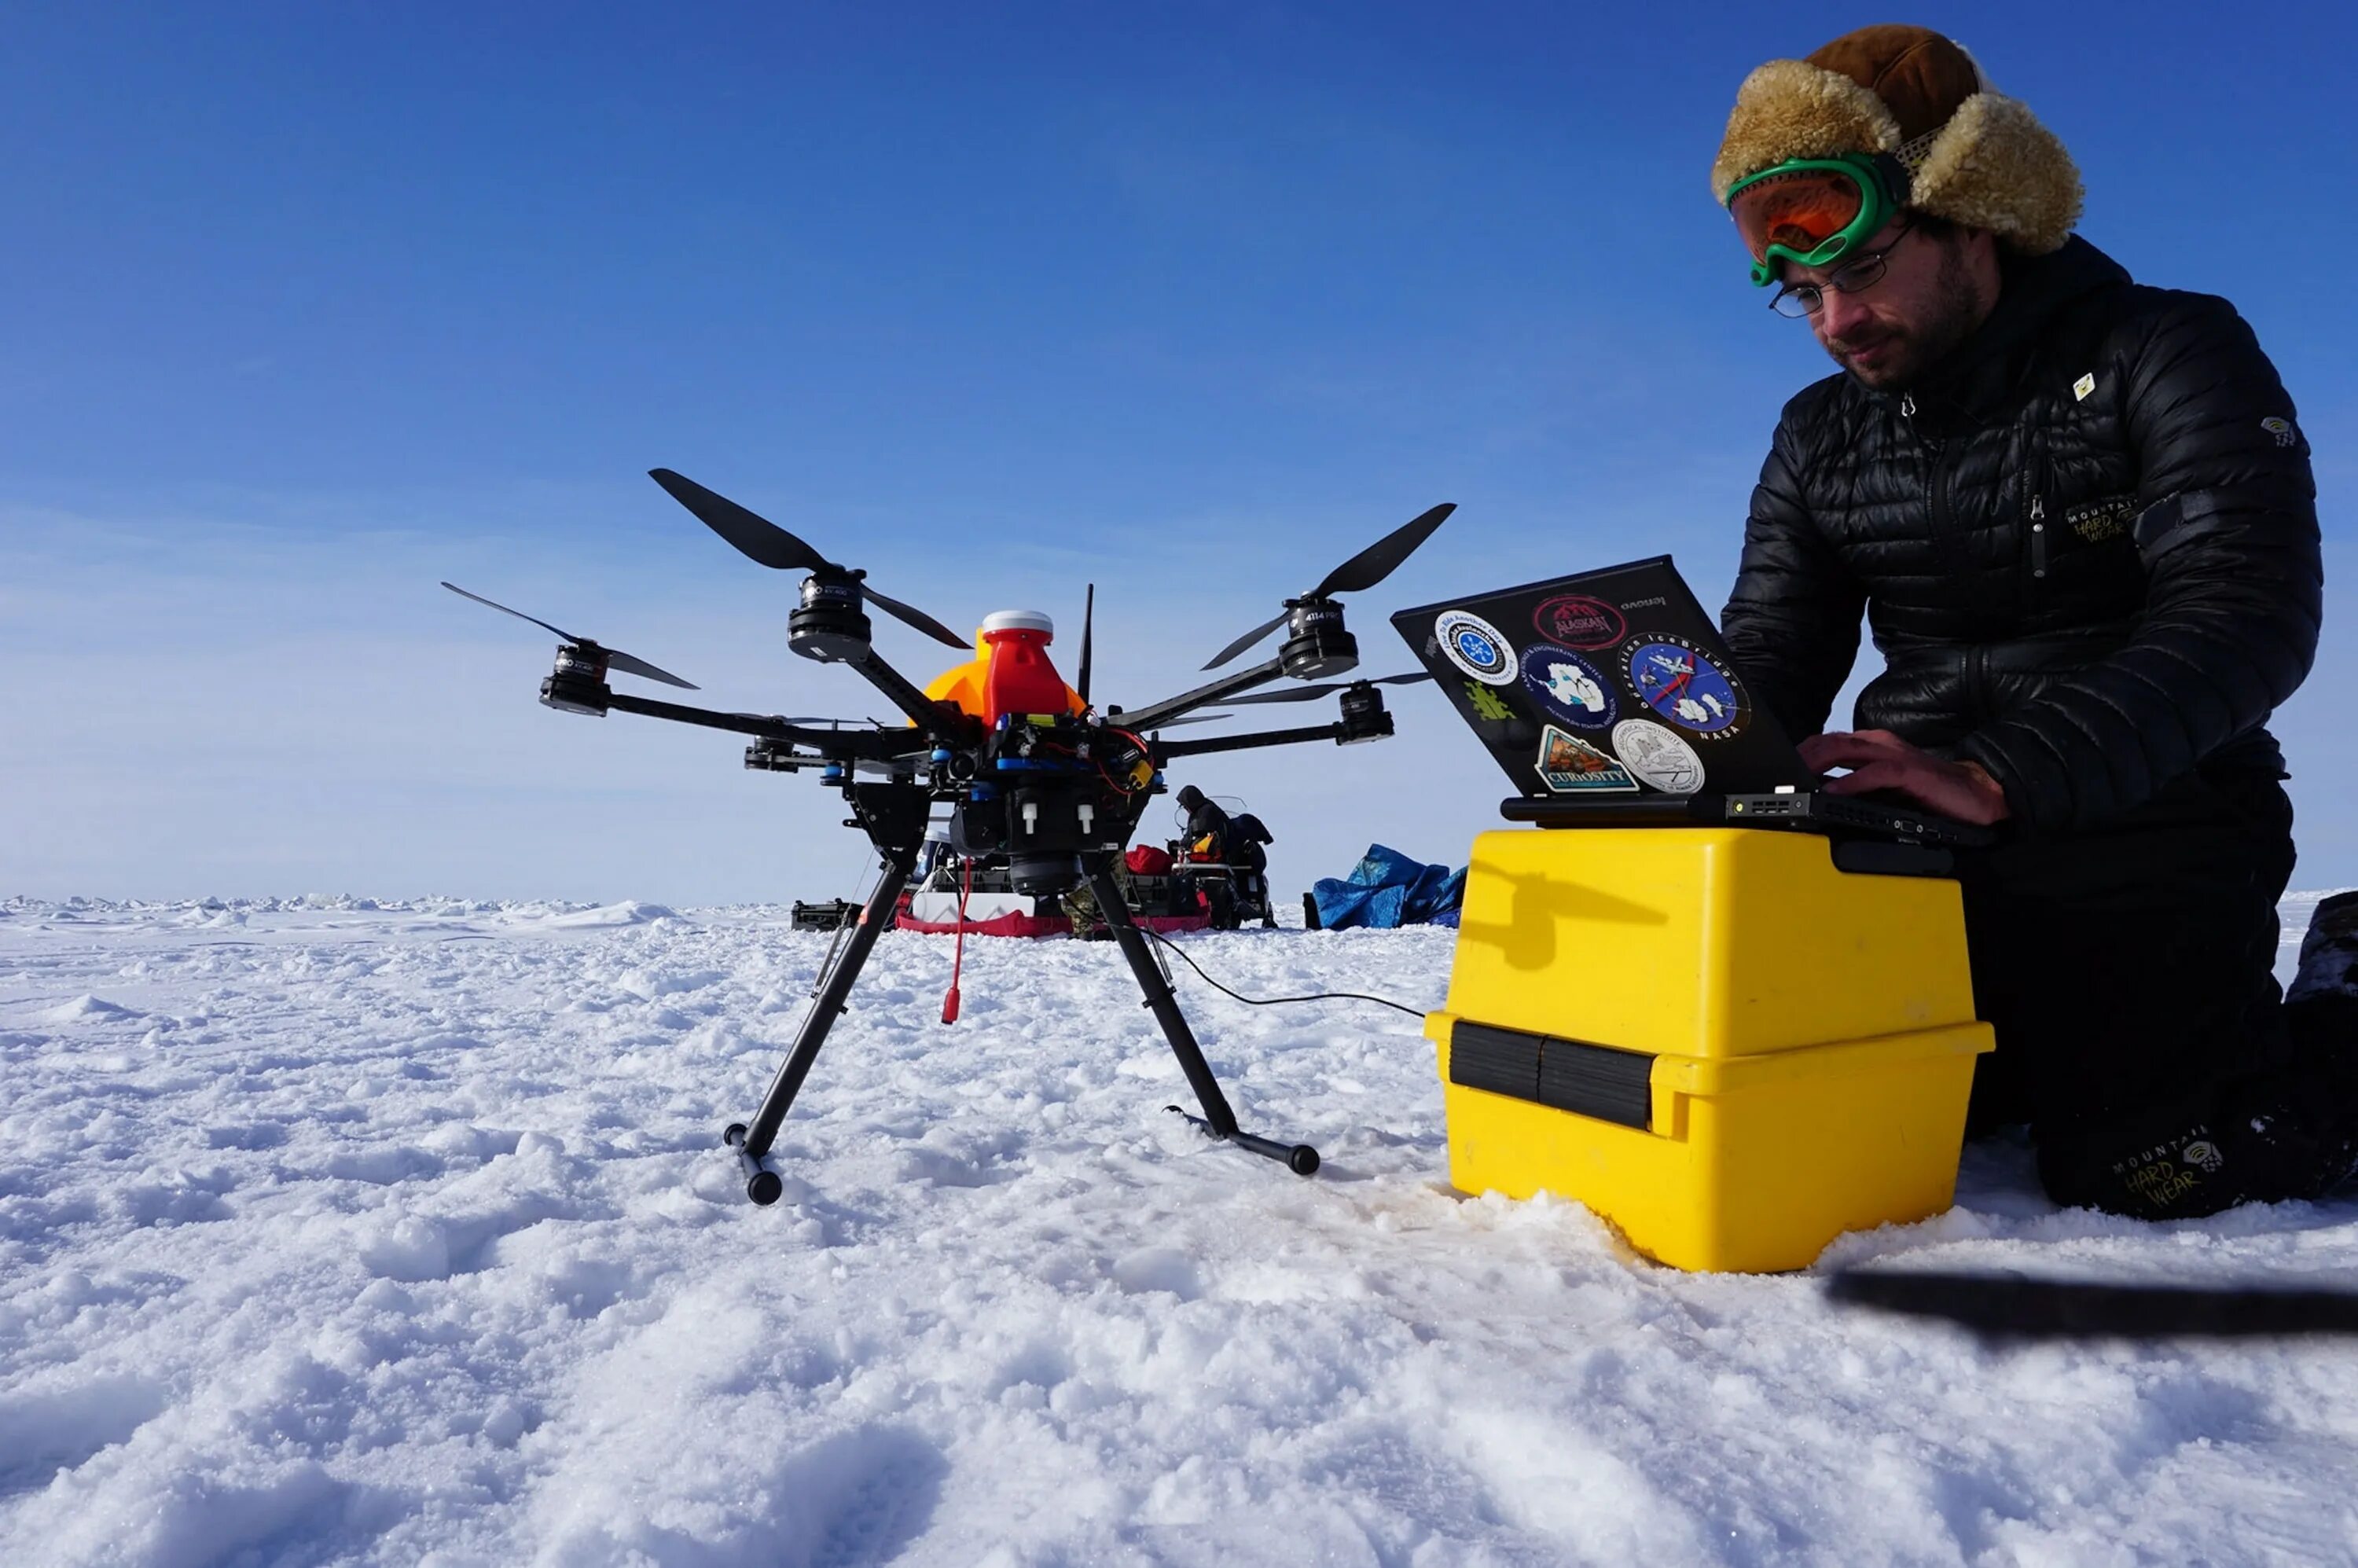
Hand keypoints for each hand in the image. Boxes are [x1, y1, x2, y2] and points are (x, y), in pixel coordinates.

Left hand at [1796, 729, 2011, 825]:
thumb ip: (1857, 783)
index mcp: (1872, 746)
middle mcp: (1880, 745)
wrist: (1976, 794)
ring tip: (1795, 778)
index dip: (1800, 752)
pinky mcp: (1910, 772)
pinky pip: (1875, 773)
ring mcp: (1895, 755)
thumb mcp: (1885, 786)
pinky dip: (1851, 782)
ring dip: (1818, 763)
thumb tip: (1819, 794)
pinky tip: (1833, 792)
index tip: (1777, 767)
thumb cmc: (1928, 791)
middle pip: (1830, 741)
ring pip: (1847, 750)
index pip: (1827, 742)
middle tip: (1778, 773)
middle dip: (1801, 755)